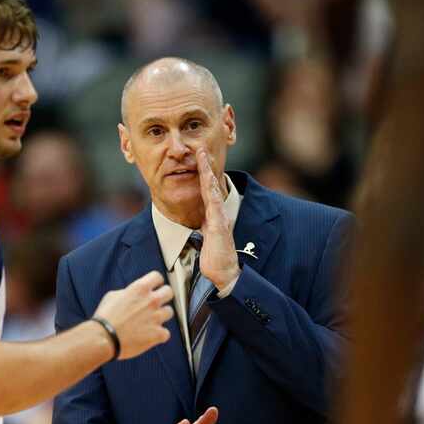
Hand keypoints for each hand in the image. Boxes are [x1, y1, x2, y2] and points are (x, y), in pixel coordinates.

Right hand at [95, 271, 172, 359]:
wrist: (104, 338)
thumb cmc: (105, 317)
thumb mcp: (113, 296)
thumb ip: (128, 292)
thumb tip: (132, 295)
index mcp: (140, 288)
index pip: (157, 277)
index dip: (155, 282)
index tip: (153, 287)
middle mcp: (151, 300)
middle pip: (169, 292)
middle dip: (163, 297)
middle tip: (155, 304)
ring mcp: (156, 317)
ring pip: (170, 312)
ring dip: (161, 316)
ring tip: (150, 321)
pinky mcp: (158, 334)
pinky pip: (166, 333)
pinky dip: (159, 335)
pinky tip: (150, 335)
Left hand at [196, 149, 239, 289]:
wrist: (225, 274)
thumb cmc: (215, 259)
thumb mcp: (206, 238)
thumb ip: (205, 226)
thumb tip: (200, 220)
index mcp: (214, 216)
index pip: (207, 191)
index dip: (203, 174)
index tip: (198, 159)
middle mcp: (219, 214)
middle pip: (211, 185)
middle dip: (206, 166)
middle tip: (200, 149)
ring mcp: (220, 219)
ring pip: (213, 191)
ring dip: (207, 173)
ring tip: (203, 157)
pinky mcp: (219, 227)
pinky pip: (214, 205)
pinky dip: (212, 191)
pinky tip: (208, 180)